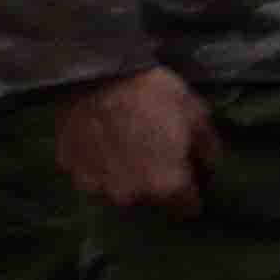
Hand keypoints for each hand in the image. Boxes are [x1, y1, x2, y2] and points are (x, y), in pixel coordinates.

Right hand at [50, 65, 219, 214]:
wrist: (96, 71)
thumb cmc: (151, 92)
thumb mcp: (196, 113)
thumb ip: (207, 149)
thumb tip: (206, 167)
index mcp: (167, 185)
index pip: (188, 208)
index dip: (191, 190)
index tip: (186, 172)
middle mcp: (132, 195)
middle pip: (151, 200)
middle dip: (154, 182)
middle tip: (152, 150)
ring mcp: (97, 185)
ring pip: (117, 188)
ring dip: (123, 175)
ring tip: (122, 144)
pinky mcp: (72, 169)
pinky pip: (89, 173)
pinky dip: (95, 163)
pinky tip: (98, 139)